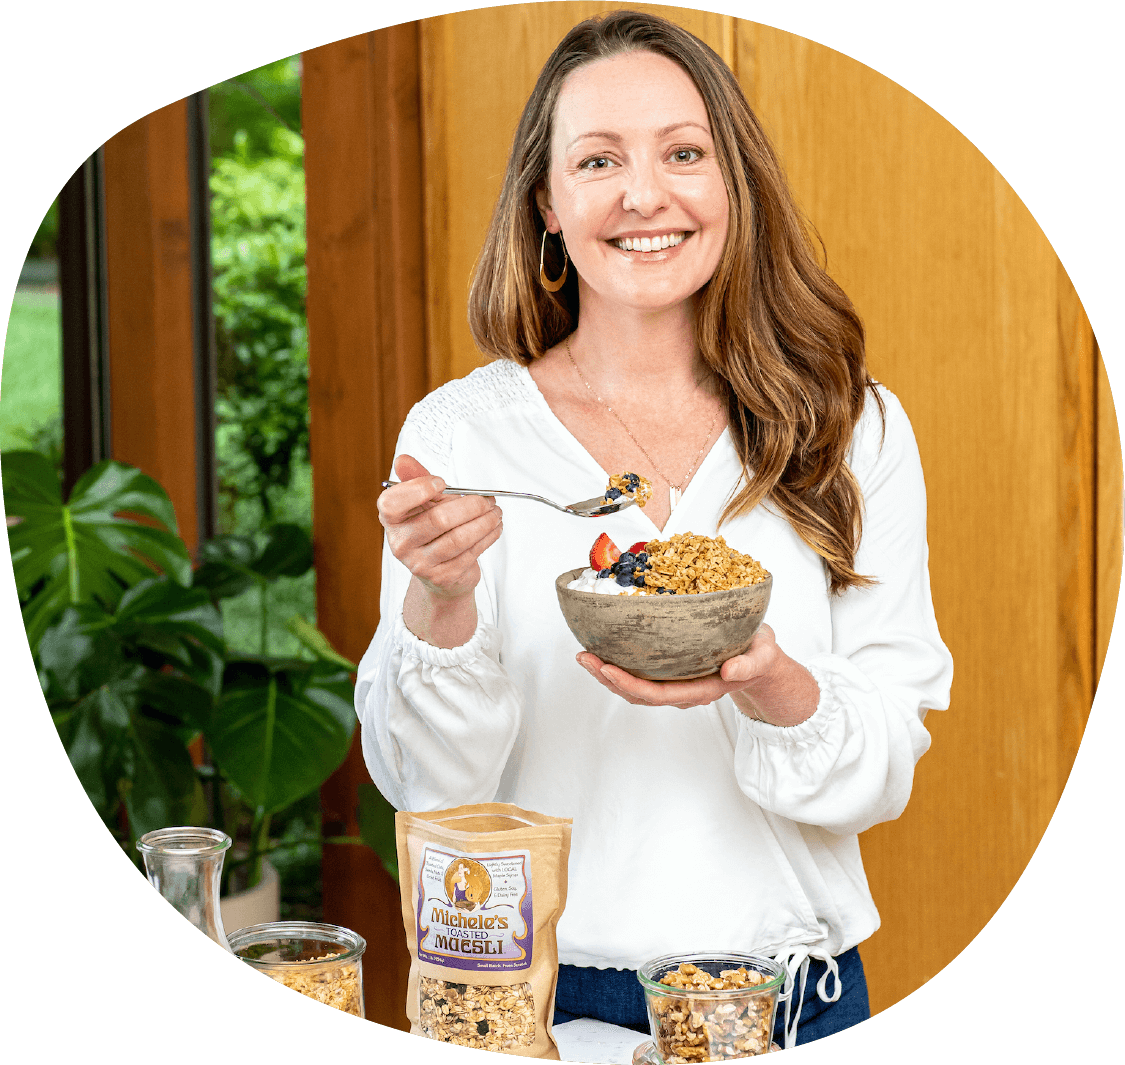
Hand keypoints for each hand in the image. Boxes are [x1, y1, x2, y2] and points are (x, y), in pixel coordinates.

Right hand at [379, 454, 503, 601]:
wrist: (439, 571)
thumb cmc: (432, 529)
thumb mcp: (423, 502)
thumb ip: (416, 479)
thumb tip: (403, 460)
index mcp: (392, 520)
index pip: (392, 503)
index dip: (418, 490)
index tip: (442, 483)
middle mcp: (401, 543)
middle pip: (438, 519)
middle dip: (471, 506)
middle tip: (486, 500)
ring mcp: (421, 563)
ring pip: (459, 538)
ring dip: (484, 521)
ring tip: (495, 512)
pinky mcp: (443, 576)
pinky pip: (471, 553)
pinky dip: (488, 536)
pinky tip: (494, 527)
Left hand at [576, 624, 819, 725]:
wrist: (762, 660)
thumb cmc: (761, 655)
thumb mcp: (763, 656)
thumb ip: (749, 665)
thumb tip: (729, 671)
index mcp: (702, 689)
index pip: (659, 694)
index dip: (631, 685)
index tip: (608, 669)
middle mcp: (683, 690)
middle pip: (639, 694)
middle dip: (608, 679)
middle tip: (584, 657)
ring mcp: (675, 683)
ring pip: (635, 687)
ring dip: (607, 674)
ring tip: (584, 656)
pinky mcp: (670, 672)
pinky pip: (640, 675)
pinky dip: (619, 665)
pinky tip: (603, 651)